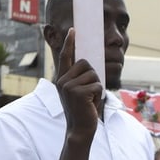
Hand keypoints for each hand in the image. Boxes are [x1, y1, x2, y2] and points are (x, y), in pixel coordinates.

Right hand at [55, 28, 103, 142]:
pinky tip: (91, 104)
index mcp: (61, 78)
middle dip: (93, 76)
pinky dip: (98, 94)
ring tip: (89, 99)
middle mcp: (62, 80)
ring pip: (93, 74)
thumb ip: (78, 78)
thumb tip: (87, 63)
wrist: (79, 129)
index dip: (69, 43)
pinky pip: (97, 84)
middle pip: (86, 64)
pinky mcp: (77, 92)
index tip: (73, 30)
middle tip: (89, 93)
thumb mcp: (77, 92)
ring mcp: (68, 86)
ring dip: (96, 87)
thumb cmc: (82, 110)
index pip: (65, 56)